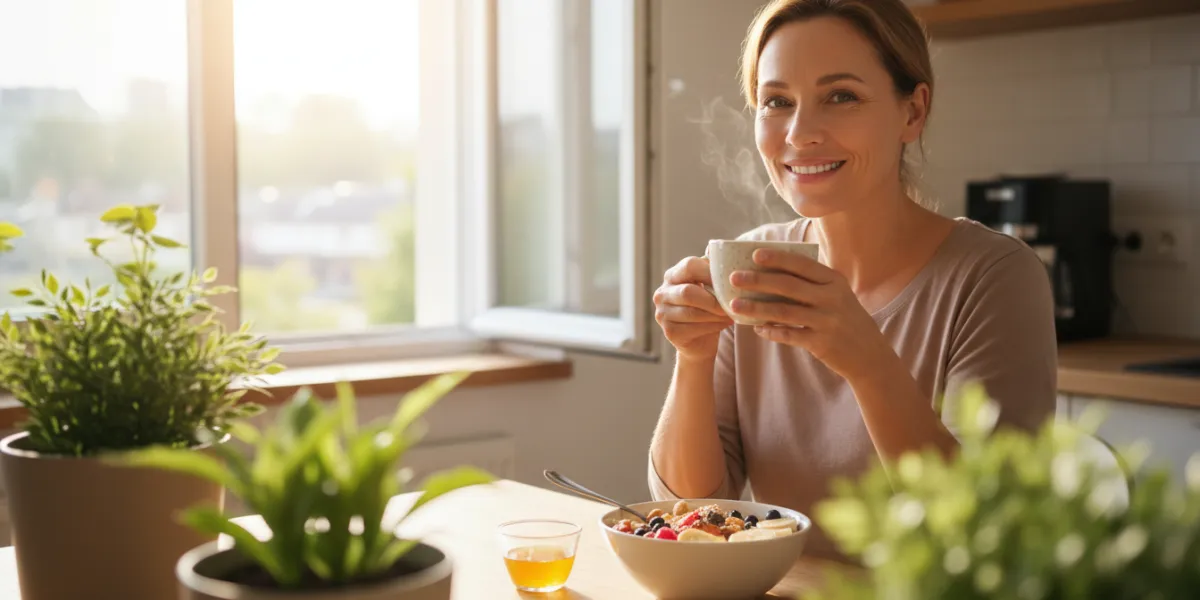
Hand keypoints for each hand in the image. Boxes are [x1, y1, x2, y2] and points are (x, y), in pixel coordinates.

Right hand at [653, 256, 732, 361]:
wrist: (700, 340)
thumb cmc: (708, 307)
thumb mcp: (709, 286)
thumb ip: (712, 270)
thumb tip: (716, 249)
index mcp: (672, 275)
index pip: (689, 265)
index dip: (710, 272)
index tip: (729, 281)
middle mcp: (662, 293)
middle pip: (688, 292)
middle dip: (713, 299)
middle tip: (732, 303)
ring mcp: (662, 314)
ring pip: (692, 312)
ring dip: (716, 314)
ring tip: (732, 314)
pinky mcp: (669, 332)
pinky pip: (694, 328)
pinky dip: (713, 326)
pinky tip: (724, 324)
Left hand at [727, 248, 888, 381]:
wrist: (869, 354)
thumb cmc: (845, 319)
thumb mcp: (837, 295)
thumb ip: (812, 283)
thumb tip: (772, 272)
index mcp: (834, 281)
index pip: (802, 264)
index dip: (778, 258)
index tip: (755, 254)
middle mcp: (831, 298)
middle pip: (788, 285)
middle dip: (759, 280)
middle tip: (735, 278)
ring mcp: (827, 321)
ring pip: (784, 312)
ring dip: (756, 308)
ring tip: (734, 305)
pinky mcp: (821, 343)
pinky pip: (789, 335)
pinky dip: (771, 331)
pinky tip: (756, 329)